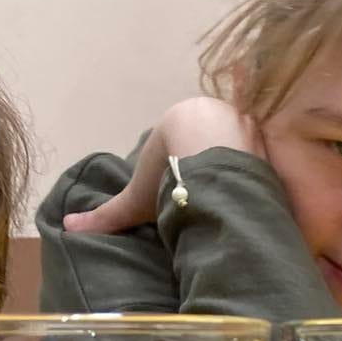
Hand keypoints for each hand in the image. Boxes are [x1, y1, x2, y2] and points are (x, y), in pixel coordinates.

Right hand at [61, 97, 262, 235]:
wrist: (214, 159)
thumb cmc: (170, 173)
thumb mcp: (138, 198)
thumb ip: (108, 215)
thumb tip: (69, 226)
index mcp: (183, 118)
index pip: (183, 138)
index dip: (182, 159)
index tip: (185, 182)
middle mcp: (217, 114)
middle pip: (216, 138)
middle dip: (215, 161)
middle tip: (215, 190)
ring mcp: (248, 125)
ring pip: (244, 143)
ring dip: (241, 164)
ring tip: (238, 194)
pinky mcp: (273, 141)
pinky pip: (269, 155)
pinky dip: (263, 171)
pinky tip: (262, 191)